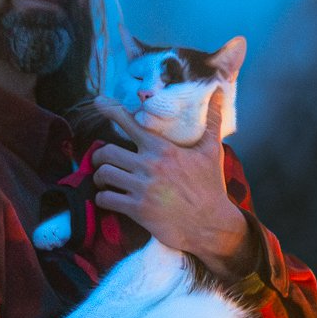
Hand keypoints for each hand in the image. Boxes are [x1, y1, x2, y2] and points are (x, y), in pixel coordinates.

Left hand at [90, 89, 252, 276]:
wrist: (211, 224)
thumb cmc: (211, 187)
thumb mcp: (212, 151)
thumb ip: (211, 121)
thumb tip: (218, 93)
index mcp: (162, 148)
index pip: (131, 124)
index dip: (111, 110)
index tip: (98, 102)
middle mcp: (149, 165)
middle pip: (107, 151)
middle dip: (100, 155)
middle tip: (103, 160)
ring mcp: (142, 188)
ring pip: (104, 174)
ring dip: (99, 177)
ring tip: (104, 180)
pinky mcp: (138, 210)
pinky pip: (106, 199)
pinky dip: (103, 198)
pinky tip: (108, 199)